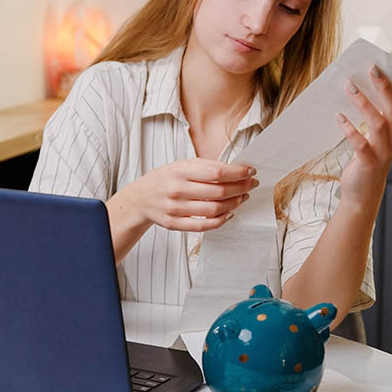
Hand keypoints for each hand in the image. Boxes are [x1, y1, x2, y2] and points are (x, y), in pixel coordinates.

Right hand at [121, 158, 257, 231]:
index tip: (250, 172)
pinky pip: (204, 226)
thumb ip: (206, 167)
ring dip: (234, 204)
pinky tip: (229, 213)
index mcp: (180, 171)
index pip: (216, 172)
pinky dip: (221, 221)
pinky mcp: (175, 224)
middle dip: (241, 188)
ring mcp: (175, 209)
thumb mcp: (181, 165)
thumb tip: (236, 170)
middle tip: (251, 185)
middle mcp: (177, 189)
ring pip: (214, 210)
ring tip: (242, 198)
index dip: (238, 173)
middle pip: (219, 192)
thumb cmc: (164, 179)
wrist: (140, 198)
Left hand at [336, 64, 391, 209]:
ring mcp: (383, 151)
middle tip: (371, 68)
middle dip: (383, 87)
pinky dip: (350, 129)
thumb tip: (355, 87)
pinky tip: (338, 116)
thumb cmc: (367, 158)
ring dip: (364, 103)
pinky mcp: (369, 163)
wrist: (363, 193)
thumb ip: (371, 115)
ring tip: (349, 86)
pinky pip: (360, 143)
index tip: (383, 64)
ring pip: (378, 123)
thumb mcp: (373, 136)